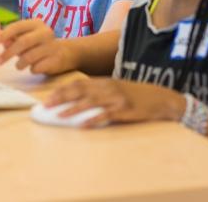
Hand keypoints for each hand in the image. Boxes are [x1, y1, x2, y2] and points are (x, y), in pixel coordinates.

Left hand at [0, 19, 77, 74]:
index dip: (4, 34)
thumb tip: (0, 40)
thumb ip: (14, 38)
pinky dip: (32, 69)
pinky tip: (35, 67)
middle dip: (8, 53)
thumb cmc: (40, 45)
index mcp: (36, 24)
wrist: (67, 53)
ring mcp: (52, 46)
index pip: (18, 26)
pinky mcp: (56, 60)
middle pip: (22, 42)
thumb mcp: (27, 38)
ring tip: (19, 65)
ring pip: (28, 57)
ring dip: (19, 63)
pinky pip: (36, 67)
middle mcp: (45, 33)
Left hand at [44, 78, 184, 127]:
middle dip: (61, 98)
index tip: (48, 98)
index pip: (78, 84)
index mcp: (104, 82)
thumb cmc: (136, 96)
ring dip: (73, 109)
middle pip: (80, 91)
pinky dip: (93, 120)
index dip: (62, 90)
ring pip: (90, 102)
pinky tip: (83, 125)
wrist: (161, 99)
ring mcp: (116, 98)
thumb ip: (99, 93)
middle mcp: (108, 87)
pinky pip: (106, 115)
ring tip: (59, 116)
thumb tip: (77, 101)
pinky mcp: (125, 110)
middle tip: (47, 106)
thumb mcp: (116, 90)